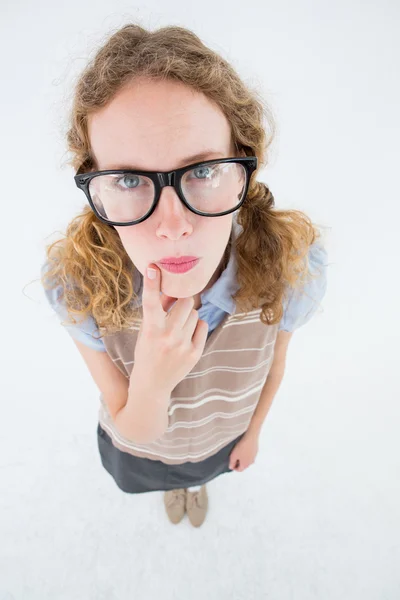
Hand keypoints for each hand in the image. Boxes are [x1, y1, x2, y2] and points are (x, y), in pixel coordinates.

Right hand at [133, 263, 208, 392]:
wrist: (152, 384)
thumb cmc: (147, 352)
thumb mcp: (146, 330)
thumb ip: (159, 310)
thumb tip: (174, 289)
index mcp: (150, 330)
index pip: (151, 302)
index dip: (151, 283)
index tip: (153, 267)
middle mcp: (167, 337)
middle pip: (185, 301)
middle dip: (180, 302)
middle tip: (174, 309)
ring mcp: (182, 345)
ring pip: (194, 313)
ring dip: (187, 316)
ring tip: (177, 328)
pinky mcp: (195, 353)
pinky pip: (202, 325)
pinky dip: (195, 327)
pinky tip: (186, 337)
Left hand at [228, 432, 258, 471]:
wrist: (250, 437)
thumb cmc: (242, 447)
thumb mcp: (233, 456)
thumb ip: (232, 463)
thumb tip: (231, 467)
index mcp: (245, 465)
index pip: (239, 470)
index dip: (234, 468)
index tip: (231, 463)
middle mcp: (251, 462)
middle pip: (244, 465)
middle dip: (238, 462)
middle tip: (234, 457)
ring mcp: (254, 456)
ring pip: (247, 459)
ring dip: (243, 457)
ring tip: (238, 451)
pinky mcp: (256, 450)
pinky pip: (250, 454)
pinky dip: (247, 453)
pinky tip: (244, 447)